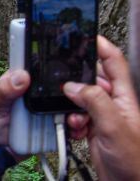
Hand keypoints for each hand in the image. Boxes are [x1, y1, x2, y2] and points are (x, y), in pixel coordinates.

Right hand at [63, 36, 139, 180]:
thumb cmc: (135, 163)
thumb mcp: (114, 127)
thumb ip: (94, 101)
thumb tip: (72, 85)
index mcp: (124, 97)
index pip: (113, 61)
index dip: (99, 45)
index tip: (83, 33)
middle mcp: (114, 105)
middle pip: (90, 79)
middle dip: (75, 82)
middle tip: (64, 85)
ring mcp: (103, 117)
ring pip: (79, 98)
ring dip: (70, 105)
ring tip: (73, 116)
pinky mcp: (93, 130)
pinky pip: (74, 116)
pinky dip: (69, 120)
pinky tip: (74, 129)